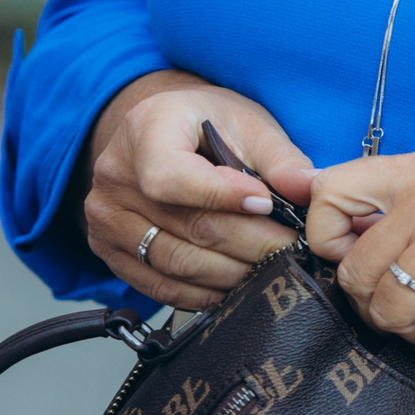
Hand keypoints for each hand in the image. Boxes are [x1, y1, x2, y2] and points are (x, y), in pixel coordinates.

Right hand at [85, 72, 314, 311]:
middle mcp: (115, 177)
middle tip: (291, 248)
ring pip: (177, 262)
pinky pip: (160, 286)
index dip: (223, 197)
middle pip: (187, 226)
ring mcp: (107, 219)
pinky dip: (204, 292)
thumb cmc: (205, 125)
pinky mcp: (110, 252)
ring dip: (233, 272)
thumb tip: (308, 188)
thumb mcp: (246, 122)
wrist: (160, 135)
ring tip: (272, 267)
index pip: (172, 176)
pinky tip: (237, 283)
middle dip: (250, 242)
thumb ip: (279, 157)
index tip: (266, 204)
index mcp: (144, 131)